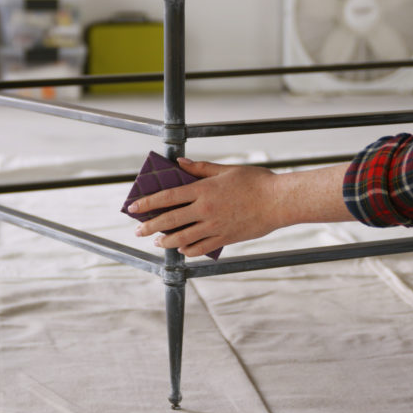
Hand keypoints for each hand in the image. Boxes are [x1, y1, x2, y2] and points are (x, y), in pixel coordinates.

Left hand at [129, 158, 282, 257]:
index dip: (147, 203)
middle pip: (169, 220)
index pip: (167, 197)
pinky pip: (201, 248)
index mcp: (203, 190)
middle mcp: (205, 209)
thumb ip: (200, 168)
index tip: (133, 208)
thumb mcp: (226, 170)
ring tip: (157, 242)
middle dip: (149, 226)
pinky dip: (188, 250)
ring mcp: (214, 226)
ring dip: (166, 241)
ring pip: (182, 238)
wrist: (279, 201)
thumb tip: (179, 163)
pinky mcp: (225, 238)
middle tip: (137, 231)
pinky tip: (182, 249)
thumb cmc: (256, 181)